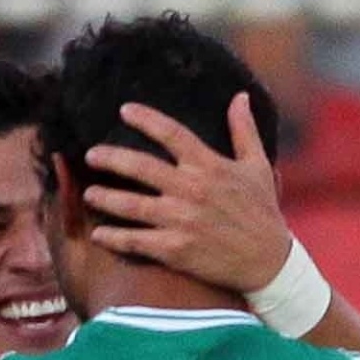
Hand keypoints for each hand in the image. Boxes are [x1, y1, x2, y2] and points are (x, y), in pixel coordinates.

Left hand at [82, 92, 292, 292]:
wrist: (269, 262)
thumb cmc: (263, 213)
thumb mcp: (258, 167)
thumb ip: (244, 130)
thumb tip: (239, 97)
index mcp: (209, 166)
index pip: (171, 133)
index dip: (145, 118)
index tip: (123, 110)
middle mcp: (191, 189)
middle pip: (141, 167)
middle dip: (111, 158)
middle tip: (91, 155)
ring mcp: (181, 220)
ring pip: (132, 205)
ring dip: (106, 198)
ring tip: (89, 194)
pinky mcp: (176, 249)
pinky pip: (136, 241)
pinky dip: (114, 238)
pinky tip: (98, 234)